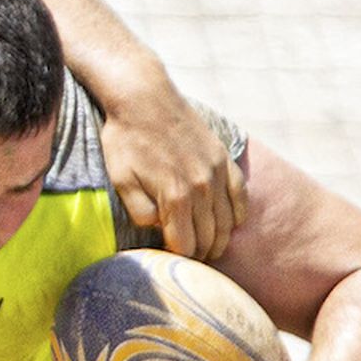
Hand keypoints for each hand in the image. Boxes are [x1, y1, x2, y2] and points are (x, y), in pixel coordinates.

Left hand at [100, 92, 246, 260]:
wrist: (145, 98)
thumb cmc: (126, 140)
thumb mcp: (120, 180)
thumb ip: (140, 211)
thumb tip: (158, 229)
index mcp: (174, 196)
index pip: (185, 245)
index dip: (178, 259)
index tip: (170, 262)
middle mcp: (202, 187)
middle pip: (210, 237)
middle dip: (200, 254)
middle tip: (189, 261)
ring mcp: (217, 172)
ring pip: (227, 222)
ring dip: (219, 240)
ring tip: (208, 249)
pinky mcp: (224, 159)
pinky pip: (240, 196)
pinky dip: (236, 215)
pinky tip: (229, 225)